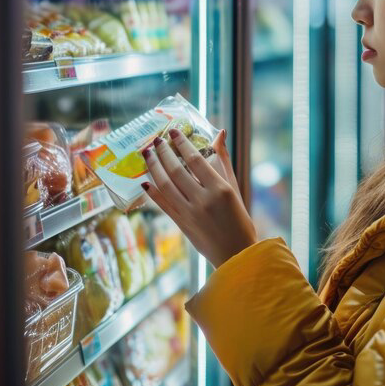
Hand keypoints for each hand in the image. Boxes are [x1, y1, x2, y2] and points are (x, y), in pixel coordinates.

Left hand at [141, 129, 256, 267]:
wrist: (236, 254)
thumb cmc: (239, 219)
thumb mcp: (234, 187)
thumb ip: (223, 160)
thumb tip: (219, 134)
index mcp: (220, 189)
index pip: (196, 160)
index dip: (182, 144)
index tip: (173, 131)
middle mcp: (203, 200)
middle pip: (177, 171)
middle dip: (164, 153)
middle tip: (156, 139)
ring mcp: (190, 213)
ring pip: (166, 186)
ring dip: (153, 168)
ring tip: (147, 154)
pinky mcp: (181, 224)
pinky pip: (163, 204)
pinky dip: (152, 192)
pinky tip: (145, 180)